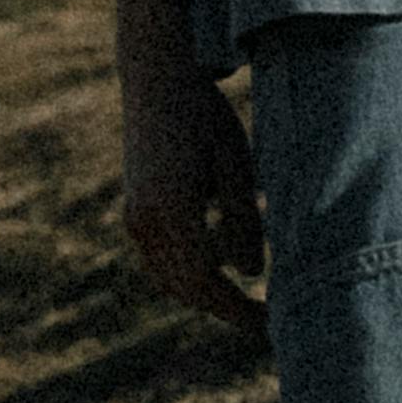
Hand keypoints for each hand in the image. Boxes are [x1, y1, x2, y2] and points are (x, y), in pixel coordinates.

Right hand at [119, 58, 266, 330]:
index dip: (237, 308)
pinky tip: (218, 267)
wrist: (155, 79)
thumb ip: (243, 220)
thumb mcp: (236, 164)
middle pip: (185, 287)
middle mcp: (144, 221)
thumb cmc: (204, 115)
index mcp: (170, 210)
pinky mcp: (133, 210)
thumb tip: (252, 273)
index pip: (205, 281)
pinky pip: (160, 260)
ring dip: (204, 293)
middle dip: (223, 307)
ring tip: (245, 298)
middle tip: (264, 318)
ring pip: (169, 278)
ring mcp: (133, 217)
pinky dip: (187, 273)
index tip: (268, 323)